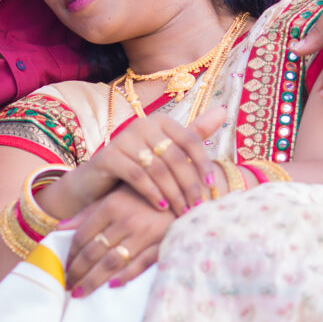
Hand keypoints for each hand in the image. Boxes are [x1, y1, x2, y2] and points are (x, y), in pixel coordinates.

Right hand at [46, 110, 224, 218]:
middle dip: (190, 184)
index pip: (190, 140)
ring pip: (158, 168)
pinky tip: (161, 207)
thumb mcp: (167, 151)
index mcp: (161, 120)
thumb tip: (224, 110)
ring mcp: (123, 139)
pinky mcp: (108, 156)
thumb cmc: (139, 167)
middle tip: (198, 207)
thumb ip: (195, 132)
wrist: (98, 182)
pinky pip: (137, 175)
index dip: (204, 164)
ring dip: (174, 193)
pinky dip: (152, 193)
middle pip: (175, 156)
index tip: (213, 187)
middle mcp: (142, 124)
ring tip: (182, 211)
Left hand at [64, 186, 175, 296]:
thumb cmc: (143, 196)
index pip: (83, 236)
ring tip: (81, 292)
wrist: (183, 194)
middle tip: (67, 285)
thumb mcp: (113, 197)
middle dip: (77, 271)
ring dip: (94, 279)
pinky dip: (125, 276)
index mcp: (111, 206)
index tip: (63, 267)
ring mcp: (145, 233)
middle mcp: (126, 220)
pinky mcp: (162, 243)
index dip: (70, 254)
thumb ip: (87, 214)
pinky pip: (141, 264)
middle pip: (94, 252)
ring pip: (112, 262)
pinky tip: (111, 286)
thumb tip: (59, 228)